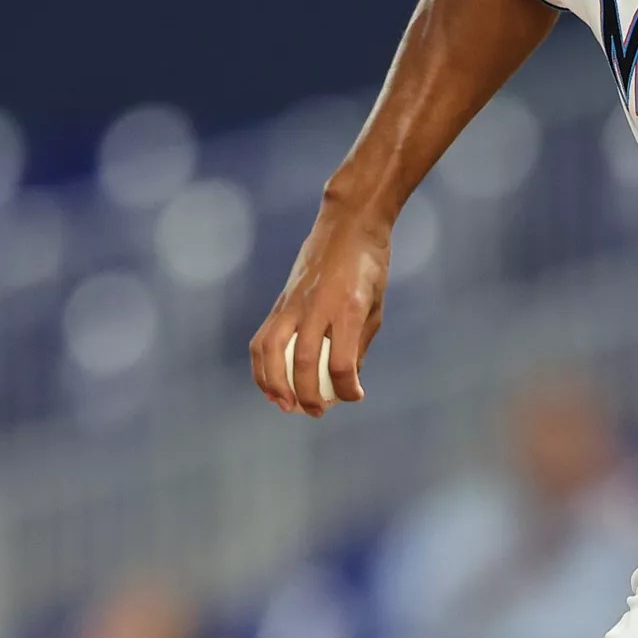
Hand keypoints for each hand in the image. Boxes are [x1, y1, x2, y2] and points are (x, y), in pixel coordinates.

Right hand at [249, 192, 392, 416]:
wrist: (347, 226)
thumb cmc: (369, 267)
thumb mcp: (376, 306)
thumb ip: (360, 344)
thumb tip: (347, 382)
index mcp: (350, 308)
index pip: (342, 361)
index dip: (347, 388)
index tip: (353, 397)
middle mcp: (318, 306)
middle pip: (304, 361)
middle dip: (307, 394)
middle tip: (316, 412)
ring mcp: (294, 302)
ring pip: (272, 350)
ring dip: (274, 383)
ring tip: (285, 405)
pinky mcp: (280, 301)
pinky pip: (262, 338)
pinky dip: (261, 365)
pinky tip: (270, 383)